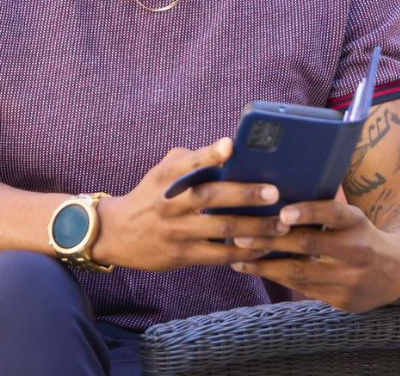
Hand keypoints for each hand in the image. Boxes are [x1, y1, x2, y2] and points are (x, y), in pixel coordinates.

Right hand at [93, 138, 291, 270]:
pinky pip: (220, 254)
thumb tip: (227, 151)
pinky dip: (244, 251)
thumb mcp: (161, 171)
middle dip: (246, 194)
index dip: (209, 154)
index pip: (188, 162)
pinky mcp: (183, 255)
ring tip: (281, 223)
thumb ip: (190, 159)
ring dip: (255, 226)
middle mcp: (171, 202)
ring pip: (222, 227)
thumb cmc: (150, 195)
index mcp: (166, 176)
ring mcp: (177, 230)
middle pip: (212, 197)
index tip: (230, 146)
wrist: (117, 233)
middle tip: (275, 193)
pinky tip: (264, 247)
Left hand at [229, 199, 399, 311]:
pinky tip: (255, 270)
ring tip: (237, 257)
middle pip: (308, 245)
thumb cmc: (358, 233)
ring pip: (301, 273)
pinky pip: (304, 290)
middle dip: (270, 241)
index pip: (332, 213)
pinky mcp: (343, 301)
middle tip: (239, 235)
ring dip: (265, 265)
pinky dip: (277, 279)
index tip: (282, 214)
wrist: (397, 271)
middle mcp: (356, 250)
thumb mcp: (348, 216)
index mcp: (356, 222)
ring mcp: (351, 279)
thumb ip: (320, 210)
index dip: (308, 212)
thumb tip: (271, 196)